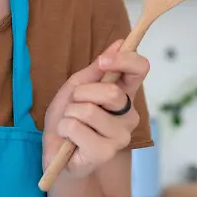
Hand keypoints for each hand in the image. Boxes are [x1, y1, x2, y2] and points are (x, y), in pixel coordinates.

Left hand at [42, 39, 149, 178]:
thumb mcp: (76, 87)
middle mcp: (129, 116)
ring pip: (88, 110)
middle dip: (81, 94)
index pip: (140, 69)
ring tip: (70, 125)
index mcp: (124, 95)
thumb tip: (119, 43)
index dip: (125, 60)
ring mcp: (120, 136)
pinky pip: (76, 127)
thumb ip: (96, 69)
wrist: (56, 154)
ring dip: (69, 114)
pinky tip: (69, 140)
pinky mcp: (105, 152)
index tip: (103, 62)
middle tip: (75, 106)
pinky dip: (64, 128)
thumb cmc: (68, 119)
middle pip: (111, 91)